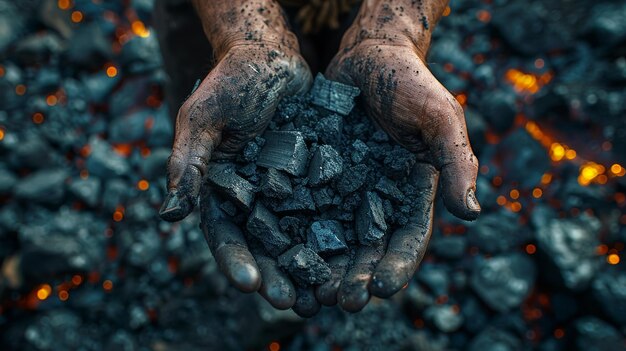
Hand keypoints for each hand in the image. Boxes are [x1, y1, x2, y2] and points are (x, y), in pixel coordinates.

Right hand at [158, 0, 313, 313]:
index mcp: (221, 191)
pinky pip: (330, 208)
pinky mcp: (317, 177)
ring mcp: (288, 190)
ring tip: (326, 295)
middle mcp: (256, 198)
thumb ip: (189, 162)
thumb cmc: (230, 82)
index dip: (237, 261)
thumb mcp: (203, 118)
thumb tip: (171, 213)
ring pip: (300, 237)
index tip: (251, 284)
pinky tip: (354, 255)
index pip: (226, 235)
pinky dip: (340, 234)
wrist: (272, 56)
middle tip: (294, 303)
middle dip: (278, 276)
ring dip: (312, 268)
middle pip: (266, 248)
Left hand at [315, 0, 479, 310]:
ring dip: (321, 268)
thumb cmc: (411, 83)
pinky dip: (292, 233)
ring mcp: (345, 191)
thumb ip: (456, 163)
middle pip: (366, 248)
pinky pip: (301, 208)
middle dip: (354, 277)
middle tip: (338, 302)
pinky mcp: (315, 177)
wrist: (368, 55)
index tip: (379, 289)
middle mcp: (378, 200)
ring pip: (332, 238)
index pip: (407, 239)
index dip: (396, 266)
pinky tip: (278, 254)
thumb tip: (471, 214)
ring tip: (305, 293)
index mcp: (412, 195)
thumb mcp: (440, 118)